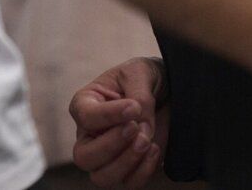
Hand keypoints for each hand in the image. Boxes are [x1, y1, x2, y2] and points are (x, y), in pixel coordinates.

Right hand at [69, 56, 169, 187]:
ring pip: (102, 177)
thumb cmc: (143, 77)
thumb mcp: (139, 73)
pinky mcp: (129, 168)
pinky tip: (154, 149)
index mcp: (85, 104)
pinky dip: (143, 171)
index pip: (85, 117)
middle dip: (111, 146)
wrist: (167, 90)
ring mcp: (108, 156)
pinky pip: (129, 183)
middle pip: (84, 157)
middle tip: (135, 128)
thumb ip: (138, 97)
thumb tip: (139, 125)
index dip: (109, 116)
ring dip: (127, 162)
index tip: (134, 107)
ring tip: (146, 141)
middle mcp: (90, 135)